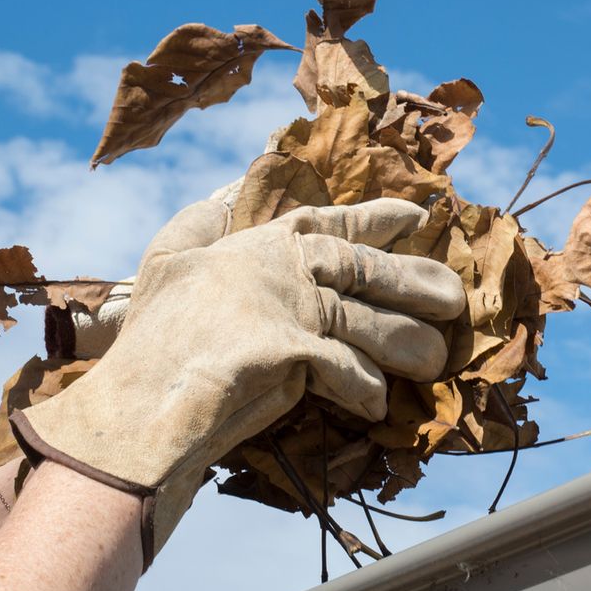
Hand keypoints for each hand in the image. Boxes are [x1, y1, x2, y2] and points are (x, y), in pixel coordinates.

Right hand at [12, 197, 463, 565]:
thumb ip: (202, 221)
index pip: (327, 221)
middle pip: (367, 268)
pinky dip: (364, 391)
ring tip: (435, 360)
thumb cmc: (147, 340)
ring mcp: (287, 309)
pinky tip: (377, 406)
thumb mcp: (166, 261)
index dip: (376, 216)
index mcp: (258, 246)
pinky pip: (349, 371)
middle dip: (415, 281)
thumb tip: (227, 184)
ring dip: (409, 344)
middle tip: (455, 296)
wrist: (135, 403)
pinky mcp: (290, 351)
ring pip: (372, 322)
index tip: (417, 212)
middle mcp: (280, 270)